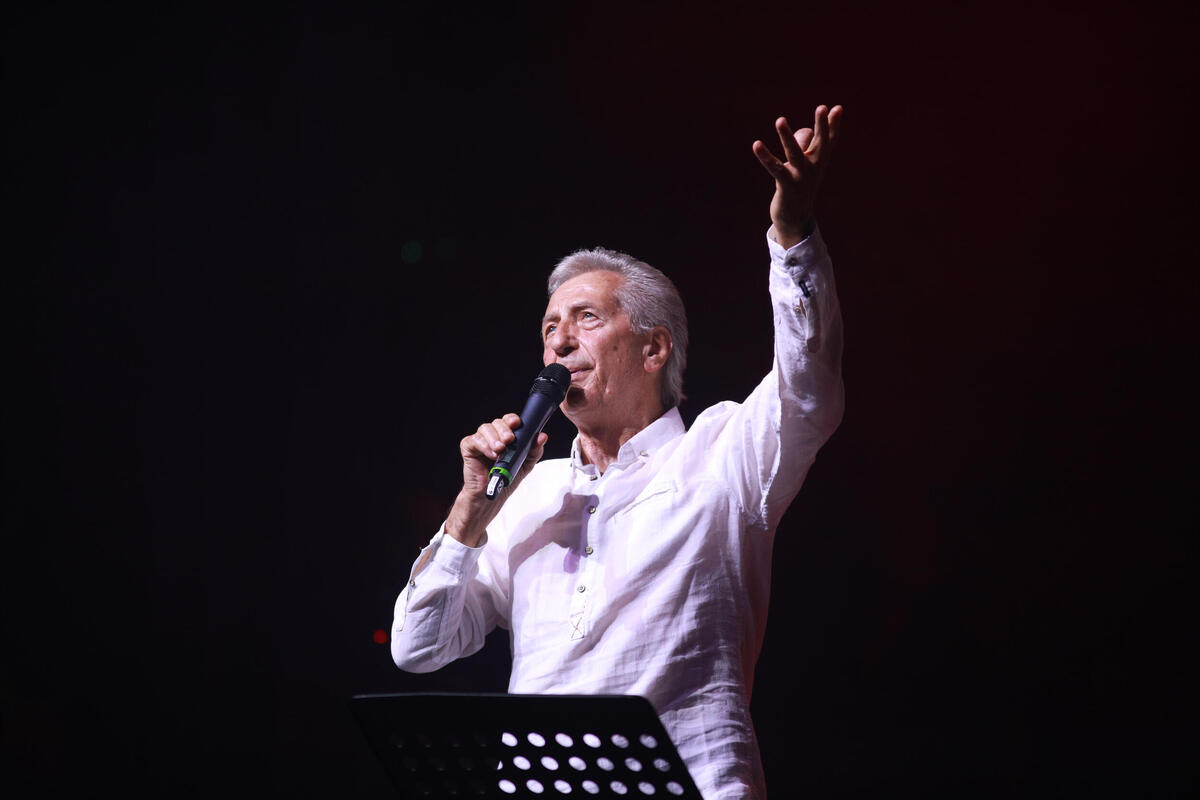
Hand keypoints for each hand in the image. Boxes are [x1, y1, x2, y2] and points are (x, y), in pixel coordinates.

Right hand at [444, 413, 547, 545]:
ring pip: (484, 428)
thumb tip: (542, 437)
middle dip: (504, 430)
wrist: (492, 495)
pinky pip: (473, 440)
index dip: (512, 419)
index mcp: (505, 436)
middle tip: (509, 440)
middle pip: (497, 422)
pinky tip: (491, 454)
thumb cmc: (507, 479)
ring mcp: (480, 441)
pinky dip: (483, 445)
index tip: (517, 423)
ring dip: (493, 438)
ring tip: (500, 450)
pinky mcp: (469, 449)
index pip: (508, 421)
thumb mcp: (526, 465)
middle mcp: (492, 436)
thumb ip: (534, 450)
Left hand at [752, 104, 842, 248]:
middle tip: (822, 107)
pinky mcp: (786, 184)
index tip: (837, 108)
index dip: (833, 125)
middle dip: (821, 125)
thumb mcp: (806, 166)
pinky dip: (765, 156)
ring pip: (794, 152)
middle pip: (819, 143)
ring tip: (780, 120)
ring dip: (787, 136)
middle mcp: (813, 167)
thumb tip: (804, 130)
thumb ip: (807, 146)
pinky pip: (775, 168)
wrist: (795, 218)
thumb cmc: (800, 186)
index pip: (830, 140)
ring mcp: (800, 176)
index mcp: (820, 161)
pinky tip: (756, 144)